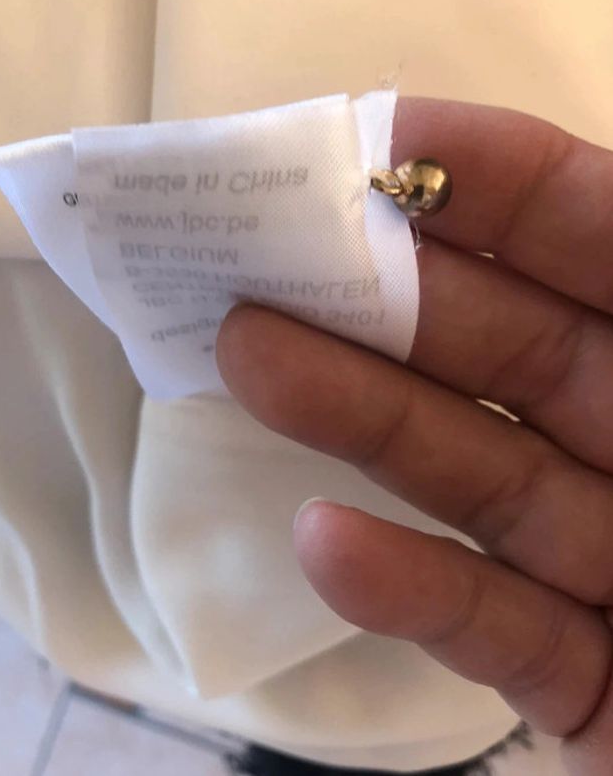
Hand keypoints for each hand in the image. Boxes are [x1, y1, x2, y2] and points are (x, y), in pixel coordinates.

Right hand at [215, 98, 612, 775]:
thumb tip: (612, 183)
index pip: (598, 236)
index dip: (495, 181)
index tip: (378, 143)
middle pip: (508, 349)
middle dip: (383, 294)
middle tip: (261, 256)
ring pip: (479, 475)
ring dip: (359, 417)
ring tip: (250, 359)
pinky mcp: (591, 683)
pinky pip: (496, 631)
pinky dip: (410, 590)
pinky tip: (324, 541)